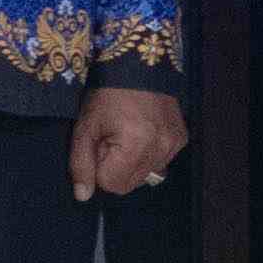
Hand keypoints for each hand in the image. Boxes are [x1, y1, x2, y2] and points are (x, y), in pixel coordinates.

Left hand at [70, 83, 190, 203]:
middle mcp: (160, 148)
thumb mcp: (85, 128)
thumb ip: (81, 164)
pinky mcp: (181, 139)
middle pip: (130, 184)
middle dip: (116, 168)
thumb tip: (83, 196)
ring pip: (146, 176)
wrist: (139, 66)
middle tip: (112, 140)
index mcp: (135, 145)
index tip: (99, 144)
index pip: (112, 184)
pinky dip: (148, 154)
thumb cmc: (107, 96)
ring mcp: (174, 144)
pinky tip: (143, 133)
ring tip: (127, 134)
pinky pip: (160, 162)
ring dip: (132, 163)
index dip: (99, 168)